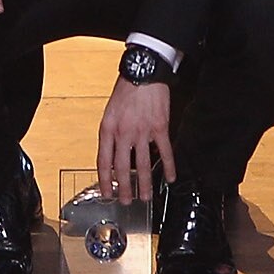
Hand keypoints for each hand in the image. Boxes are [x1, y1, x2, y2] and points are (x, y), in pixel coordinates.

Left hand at [96, 75, 174, 207]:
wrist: (143, 72)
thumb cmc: (126, 90)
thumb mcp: (109, 112)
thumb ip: (111, 133)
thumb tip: (114, 154)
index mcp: (107, 128)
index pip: (103, 160)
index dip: (105, 180)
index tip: (107, 193)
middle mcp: (123, 132)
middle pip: (122, 167)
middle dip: (124, 188)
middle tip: (127, 201)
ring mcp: (142, 131)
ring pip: (142, 165)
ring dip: (143, 184)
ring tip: (145, 197)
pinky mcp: (159, 128)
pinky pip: (164, 152)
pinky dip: (168, 167)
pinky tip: (170, 178)